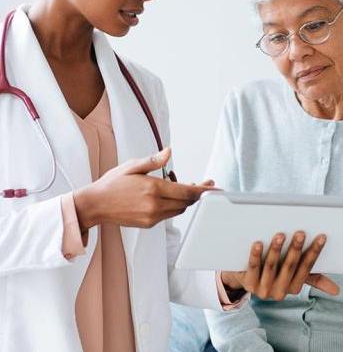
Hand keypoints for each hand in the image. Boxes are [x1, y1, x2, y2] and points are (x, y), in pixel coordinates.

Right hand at [73, 148, 213, 229]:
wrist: (95, 205)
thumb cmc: (112, 183)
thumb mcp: (132, 166)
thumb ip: (153, 161)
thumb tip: (169, 152)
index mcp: (153, 189)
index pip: (187, 192)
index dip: (203, 190)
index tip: (214, 187)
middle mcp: (155, 205)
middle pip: (186, 202)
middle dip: (196, 193)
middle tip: (202, 183)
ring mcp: (152, 217)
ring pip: (179, 209)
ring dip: (184, 199)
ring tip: (179, 185)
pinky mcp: (149, 224)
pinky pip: (168, 214)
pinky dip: (173, 205)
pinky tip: (166, 195)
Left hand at [221, 231, 338, 299]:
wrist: (243, 278)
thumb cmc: (273, 271)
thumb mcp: (292, 275)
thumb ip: (312, 279)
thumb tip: (337, 290)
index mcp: (293, 288)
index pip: (307, 268)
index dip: (314, 252)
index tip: (321, 236)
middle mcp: (280, 291)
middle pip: (289, 267)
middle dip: (296, 249)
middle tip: (300, 232)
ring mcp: (263, 289)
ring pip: (271, 267)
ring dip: (276, 250)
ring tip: (279, 235)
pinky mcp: (248, 283)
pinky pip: (253, 267)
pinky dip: (256, 255)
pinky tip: (257, 242)